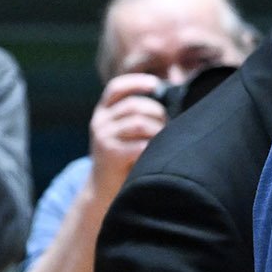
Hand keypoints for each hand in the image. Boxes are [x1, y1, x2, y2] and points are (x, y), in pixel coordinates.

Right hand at [88, 73, 166, 198]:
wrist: (104, 189)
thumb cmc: (125, 157)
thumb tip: (172, 96)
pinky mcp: (110, 154)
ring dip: (159, 130)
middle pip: (135, 106)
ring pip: (140, 123)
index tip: (156, 85)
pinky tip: (156, 152)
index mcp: (103, 112)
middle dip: (158, 113)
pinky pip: (141, 144)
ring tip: (163, 140)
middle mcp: (100, 121)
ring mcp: (103, 137)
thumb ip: (139, 115)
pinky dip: (154, 147)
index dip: (136, 82)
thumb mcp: (126, 132)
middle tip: (168, 126)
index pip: (116, 88)